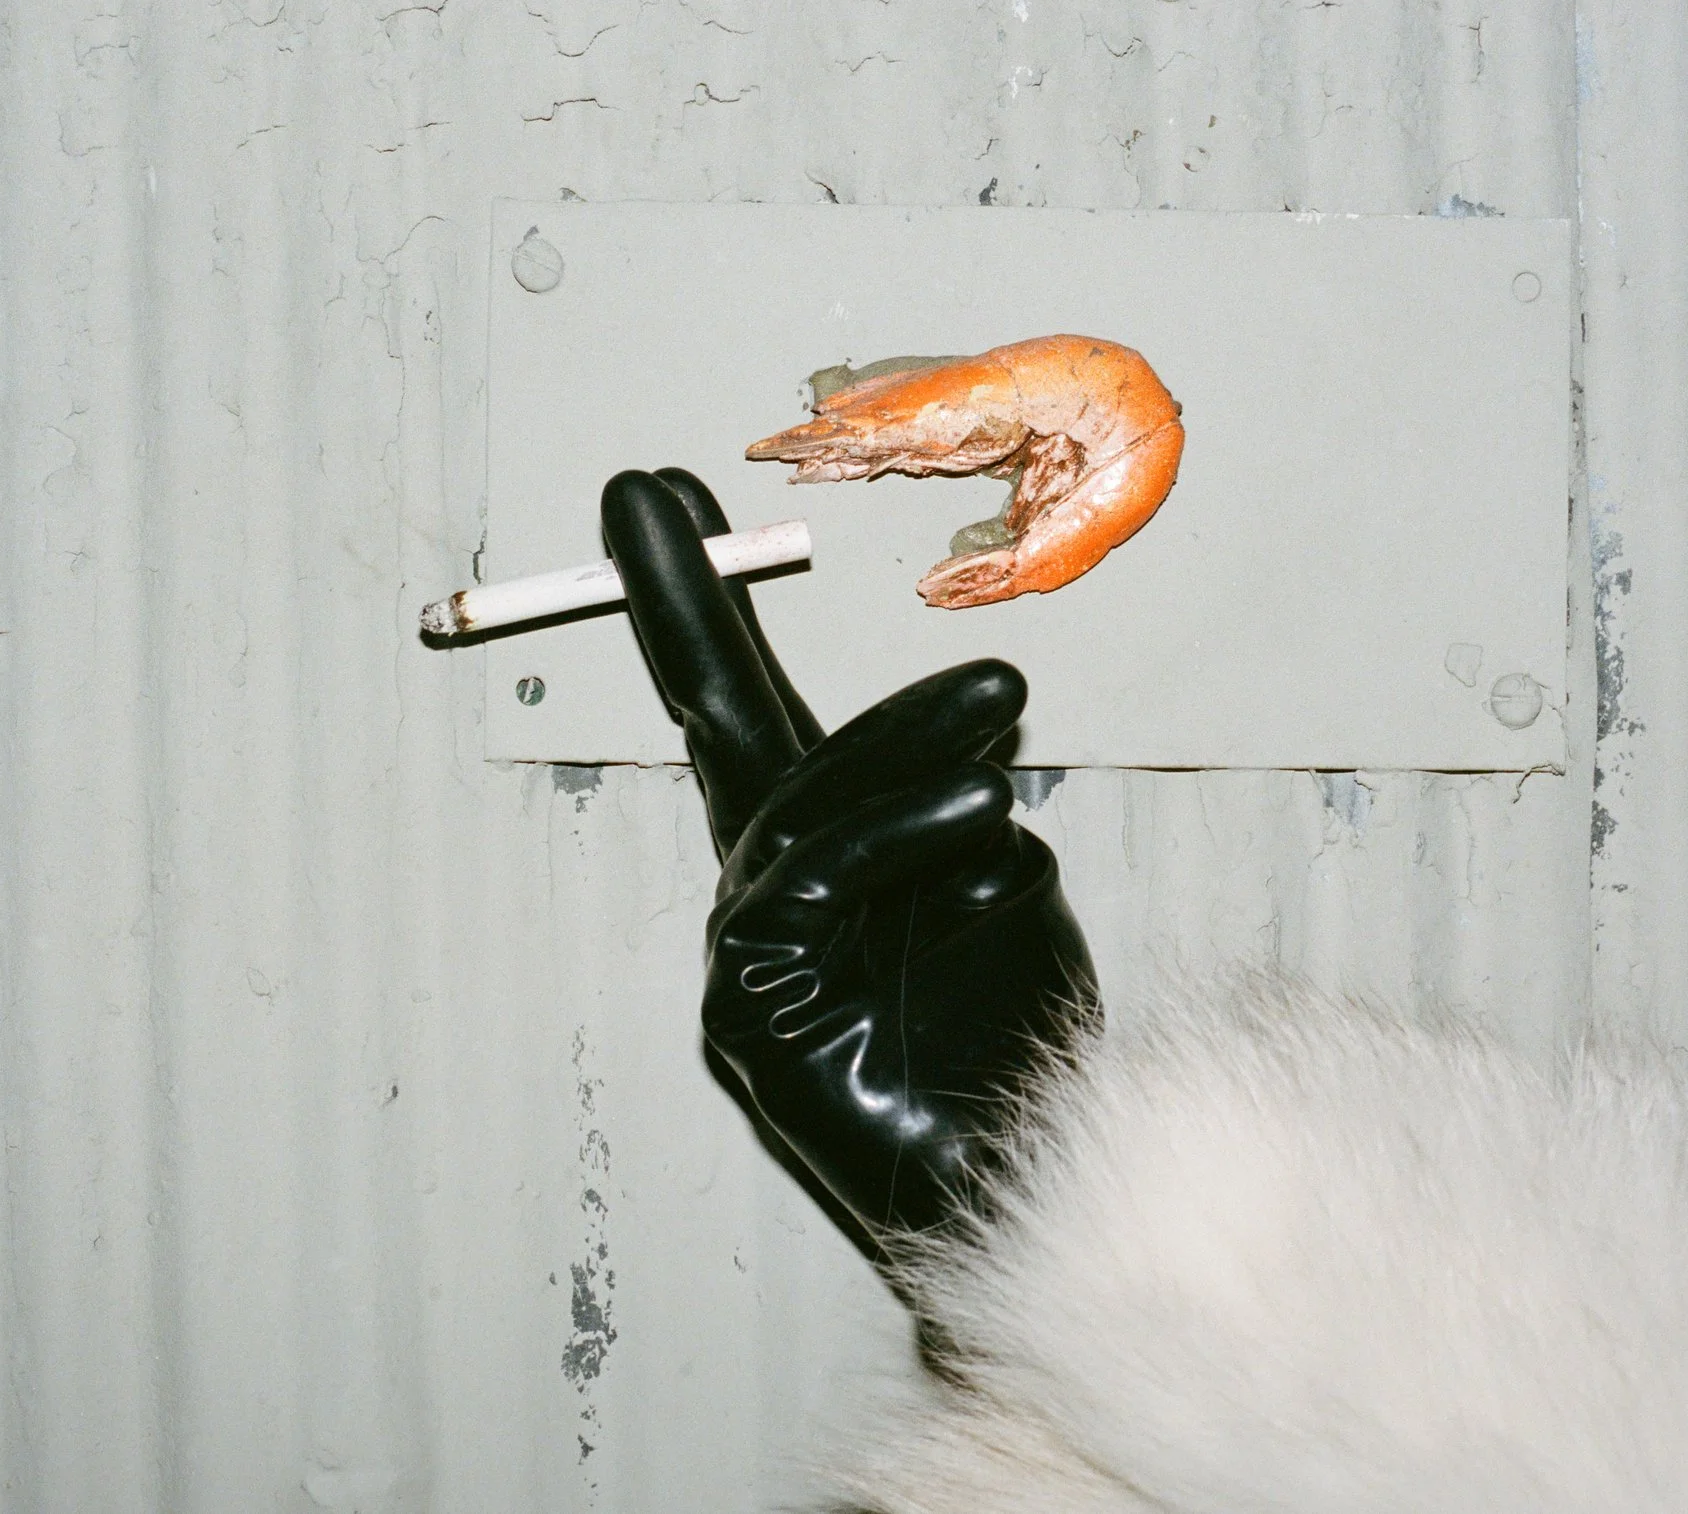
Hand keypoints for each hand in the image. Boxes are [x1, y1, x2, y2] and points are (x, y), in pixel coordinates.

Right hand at [601, 468, 1099, 1237]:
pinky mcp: (754, 1027)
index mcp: (821, 856)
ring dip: (898, 751)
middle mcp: (768, 900)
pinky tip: (988, 828)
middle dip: (687, 610)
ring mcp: (750, 967)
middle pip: (726, 739)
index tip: (660, 496)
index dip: (697, 603)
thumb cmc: (1011, 1046)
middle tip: (663, 503)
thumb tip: (963, 721)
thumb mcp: (1006, 888)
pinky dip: (899, 847)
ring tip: (999, 706)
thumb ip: (961, 802)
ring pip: (796, 818)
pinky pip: (812, 899)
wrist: (1027, 1191)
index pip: (749, 711)